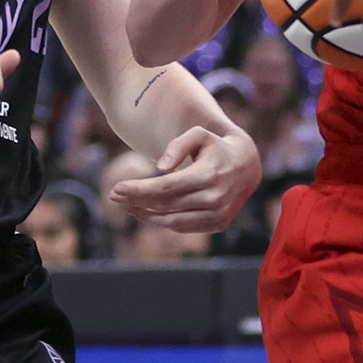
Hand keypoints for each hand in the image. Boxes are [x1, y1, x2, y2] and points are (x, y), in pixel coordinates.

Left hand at [108, 125, 260, 233]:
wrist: (248, 166)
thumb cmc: (215, 147)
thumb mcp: (199, 135)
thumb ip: (178, 146)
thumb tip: (160, 168)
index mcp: (209, 175)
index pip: (165, 188)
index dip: (138, 190)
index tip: (116, 188)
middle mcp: (215, 199)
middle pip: (165, 205)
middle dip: (136, 201)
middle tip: (115, 196)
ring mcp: (218, 215)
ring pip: (171, 221)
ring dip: (146, 215)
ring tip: (128, 205)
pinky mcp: (219, 225)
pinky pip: (183, 227)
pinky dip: (163, 221)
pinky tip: (148, 212)